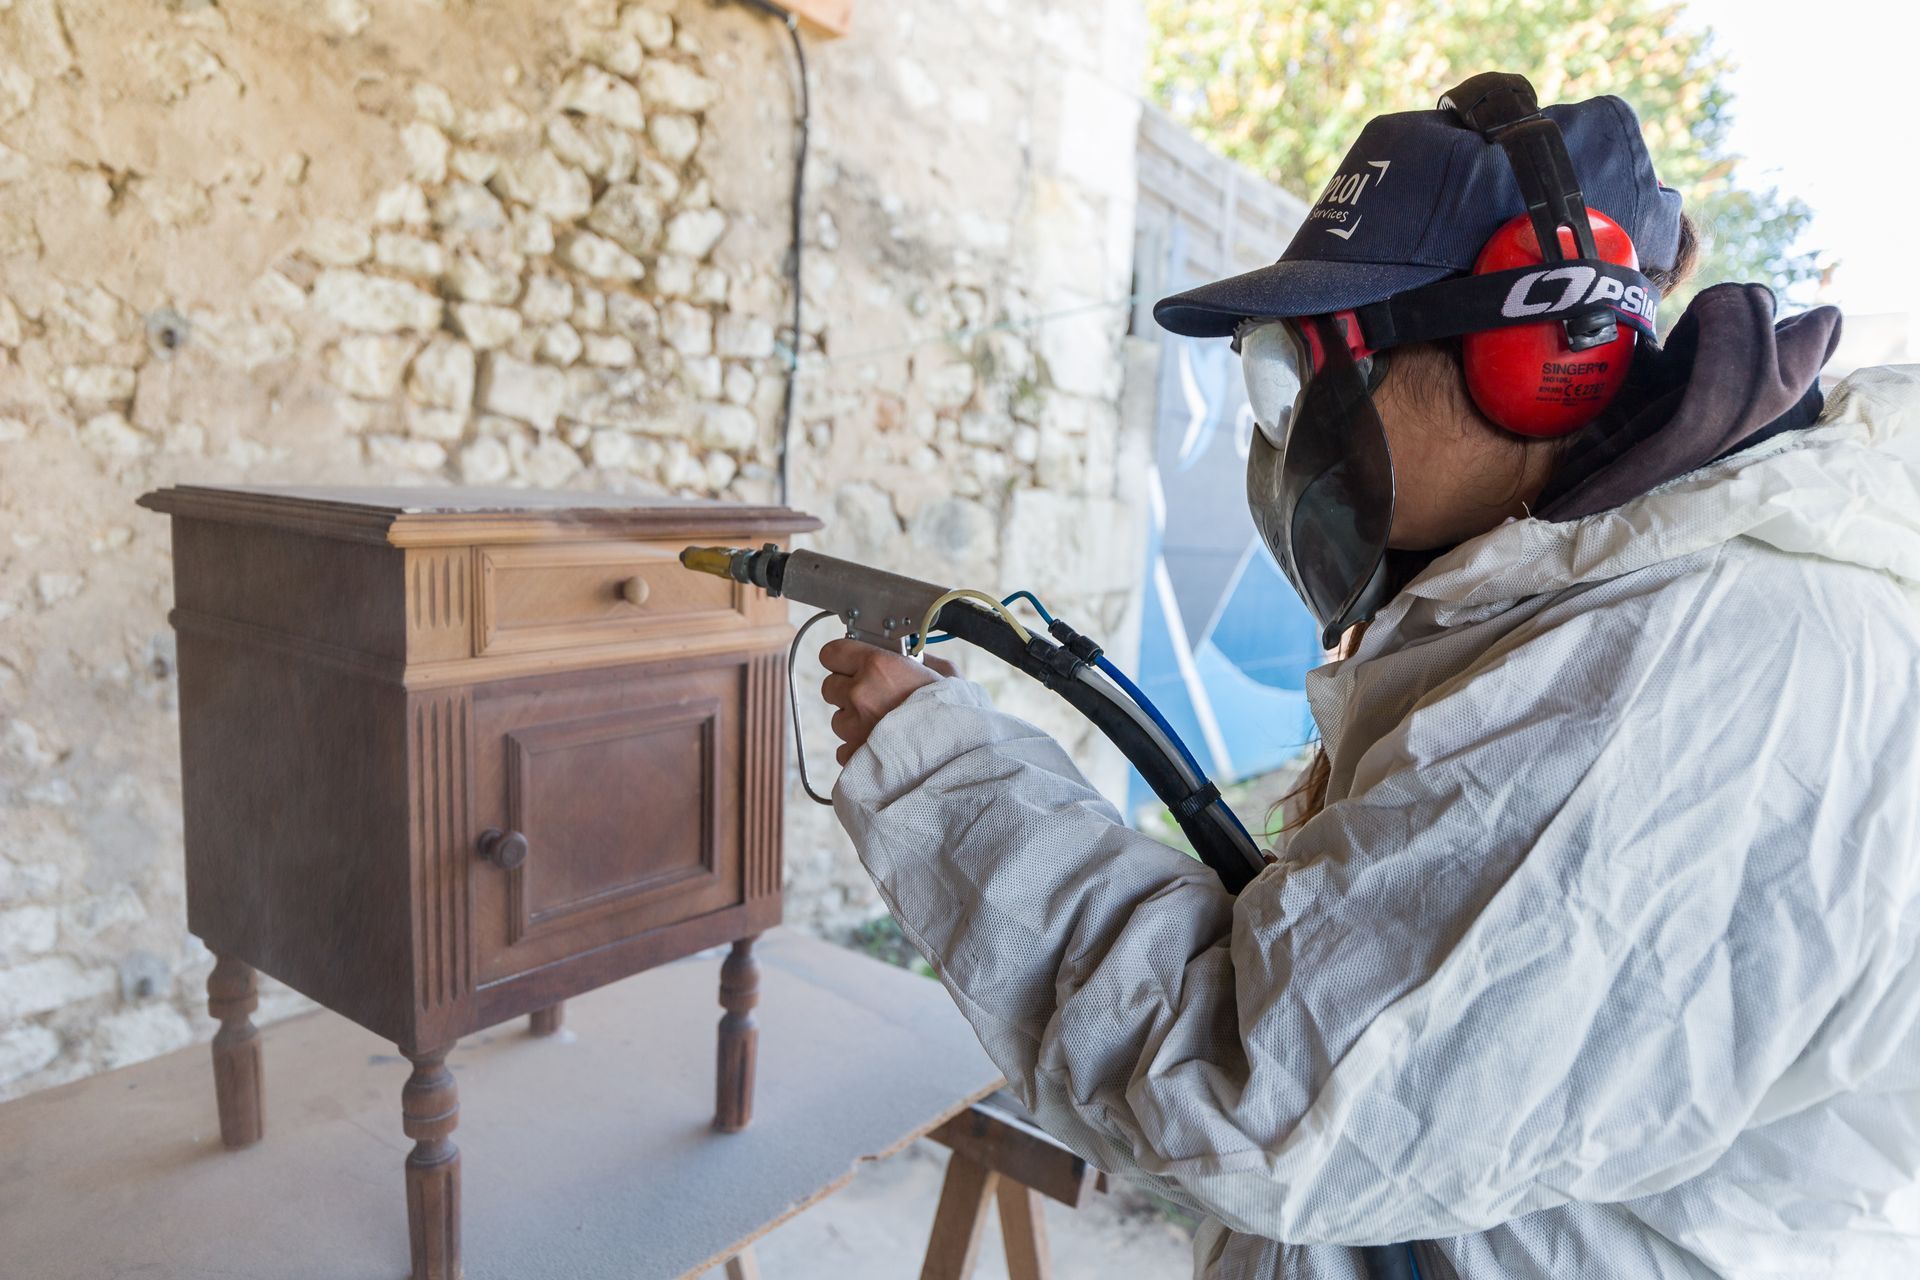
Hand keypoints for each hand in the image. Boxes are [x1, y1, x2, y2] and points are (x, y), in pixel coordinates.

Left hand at [820, 640, 958, 764]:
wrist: (958, 761)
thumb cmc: (956, 717)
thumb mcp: (947, 675)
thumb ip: (924, 661)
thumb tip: (913, 657)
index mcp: (878, 666)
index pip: (832, 653)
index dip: (843, 659)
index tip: (853, 664)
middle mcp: (860, 693)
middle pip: (830, 686)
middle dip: (848, 691)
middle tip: (874, 697)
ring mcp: (853, 727)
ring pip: (838, 719)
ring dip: (855, 721)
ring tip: (884, 727)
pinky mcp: (852, 755)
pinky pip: (844, 749)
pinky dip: (858, 749)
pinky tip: (883, 747)